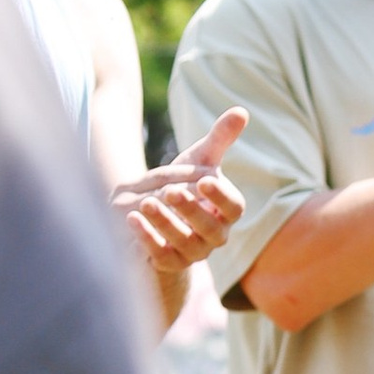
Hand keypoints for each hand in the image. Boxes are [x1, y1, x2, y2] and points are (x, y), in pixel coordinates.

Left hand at [113, 108, 245, 273]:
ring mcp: (193, 252)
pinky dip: (147, 238)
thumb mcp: (200, 160)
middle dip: (190, 210)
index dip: (221, 196)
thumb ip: (220, 139)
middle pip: (210, 229)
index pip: (234, 208)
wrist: (159, 214)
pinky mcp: (169, 262)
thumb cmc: (186, 184)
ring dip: (165, 223)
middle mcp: (215, 236)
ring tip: (146, 202)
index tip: (204, 180)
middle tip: (170, 191)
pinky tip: (132, 218)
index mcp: (227, 212)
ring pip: (185, 243)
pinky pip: (161, 255)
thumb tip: (241, 111)